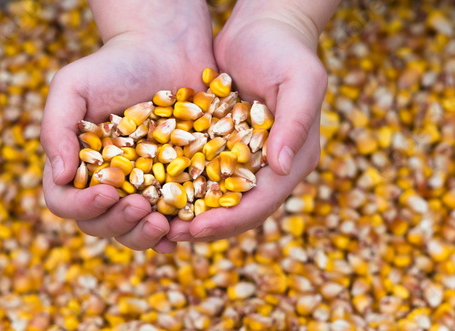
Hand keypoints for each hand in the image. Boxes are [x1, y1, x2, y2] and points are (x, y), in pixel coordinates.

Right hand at [41, 2, 215, 252]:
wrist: (166, 53)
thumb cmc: (115, 67)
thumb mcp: (74, 87)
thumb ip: (56, 129)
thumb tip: (60, 176)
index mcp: (78, 165)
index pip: (65, 201)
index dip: (82, 206)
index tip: (108, 192)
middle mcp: (107, 183)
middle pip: (99, 224)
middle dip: (118, 222)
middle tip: (140, 206)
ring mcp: (140, 188)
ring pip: (133, 230)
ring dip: (144, 235)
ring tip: (161, 222)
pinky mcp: (172, 186)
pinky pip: (170, 220)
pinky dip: (173, 233)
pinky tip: (181, 232)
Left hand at [167, 0, 327, 241]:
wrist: (264, 28)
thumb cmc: (285, 51)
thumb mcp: (300, 81)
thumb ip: (295, 123)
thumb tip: (283, 169)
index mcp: (293, 158)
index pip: (263, 200)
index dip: (231, 219)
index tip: (197, 229)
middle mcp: (271, 165)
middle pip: (239, 207)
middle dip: (207, 225)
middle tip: (170, 236)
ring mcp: (247, 156)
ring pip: (218, 195)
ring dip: (191, 211)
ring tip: (158, 223)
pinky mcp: (224, 143)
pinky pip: (203, 171)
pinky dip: (183, 184)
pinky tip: (155, 190)